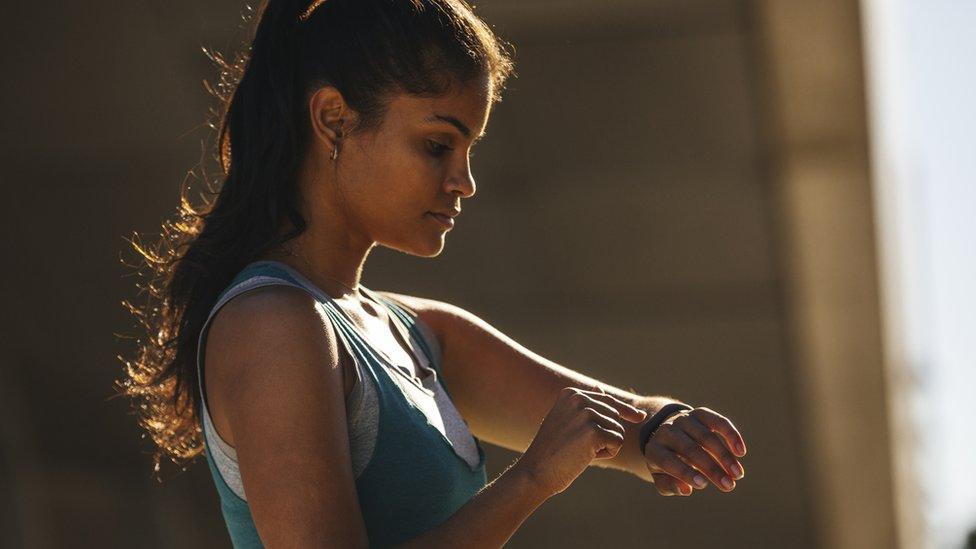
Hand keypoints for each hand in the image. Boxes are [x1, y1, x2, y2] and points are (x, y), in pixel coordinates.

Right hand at [517, 387, 647, 497]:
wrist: (536, 471)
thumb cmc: (552, 450)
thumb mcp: (566, 420)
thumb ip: (584, 405)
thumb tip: (600, 388)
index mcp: (571, 393)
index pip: (607, 400)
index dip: (626, 410)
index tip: (640, 417)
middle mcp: (579, 399)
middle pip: (615, 416)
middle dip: (605, 435)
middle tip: (579, 446)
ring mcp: (587, 413)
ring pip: (618, 430)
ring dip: (605, 446)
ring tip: (580, 451)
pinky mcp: (594, 431)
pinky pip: (617, 442)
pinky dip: (606, 454)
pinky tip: (585, 457)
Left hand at [641, 407, 746, 496]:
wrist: (669, 437)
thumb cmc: (667, 465)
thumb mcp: (663, 478)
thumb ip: (670, 485)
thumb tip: (687, 489)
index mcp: (654, 449)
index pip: (667, 460)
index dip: (684, 473)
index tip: (703, 485)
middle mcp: (667, 431)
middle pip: (690, 449)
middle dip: (711, 468)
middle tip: (729, 485)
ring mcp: (683, 420)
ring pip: (706, 437)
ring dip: (725, 456)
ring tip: (738, 474)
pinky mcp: (699, 413)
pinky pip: (718, 422)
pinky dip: (731, 435)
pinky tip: (741, 452)